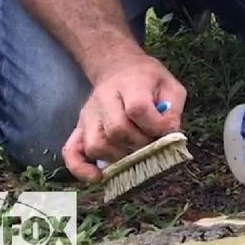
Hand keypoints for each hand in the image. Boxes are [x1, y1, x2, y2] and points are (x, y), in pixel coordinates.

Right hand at [61, 54, 186, 181]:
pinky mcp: (79, 128)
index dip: (155, 126)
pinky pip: (71, 151)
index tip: (167, 131)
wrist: (118, 67)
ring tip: (135, 155)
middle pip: (117, 130)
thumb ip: (173, 109)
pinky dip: (81, 168)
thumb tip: (169, 134)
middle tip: (153, 146)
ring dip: (119, 157)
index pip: (137, 108)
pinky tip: (97, 177)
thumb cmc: (148, 80)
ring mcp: (88, 115)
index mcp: (130, 84)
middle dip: (140, 145)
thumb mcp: (170, 85)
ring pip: (97, 145)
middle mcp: (104, 99)